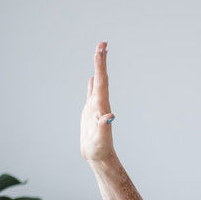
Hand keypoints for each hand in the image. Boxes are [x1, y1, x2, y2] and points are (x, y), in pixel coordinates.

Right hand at [80, 41, 116, 162]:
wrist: (99, 156)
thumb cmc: (100, 149)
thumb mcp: (101, 139)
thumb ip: (104, 127)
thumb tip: (110, 117)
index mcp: (102, 106)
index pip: (102, 81)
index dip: (101, 65)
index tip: (103, 49)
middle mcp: (100, 103)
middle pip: (101, 78)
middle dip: (101, 61)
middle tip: (102, 43)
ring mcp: (96, 106)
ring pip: (97, 83)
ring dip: (98, 68)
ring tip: (99, 53)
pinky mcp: (91, 112)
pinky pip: (91, 93)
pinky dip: (92, 84)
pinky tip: (92, 78)